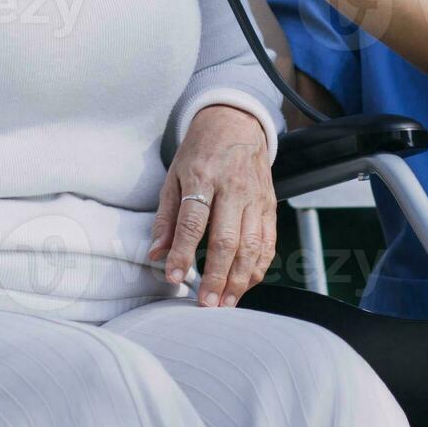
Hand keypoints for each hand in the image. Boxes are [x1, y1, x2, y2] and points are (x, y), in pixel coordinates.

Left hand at [151, 105, 275, 306]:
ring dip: (239, 279)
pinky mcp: (271, 205)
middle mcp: (233, 189)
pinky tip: (245, 285)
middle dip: (217, 276)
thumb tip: (156, 254)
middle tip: (206, 303)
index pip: (193, 222)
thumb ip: (166, 218)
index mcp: (203, 178)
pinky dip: (258, 268)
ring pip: (252, 246)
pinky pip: (268, 243)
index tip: (173, 277)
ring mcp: (256, 198)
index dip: (183, 253)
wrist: (236, 123)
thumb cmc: (200, 152)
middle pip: (227, 239)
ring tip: (225, 302)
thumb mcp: (174, 176)